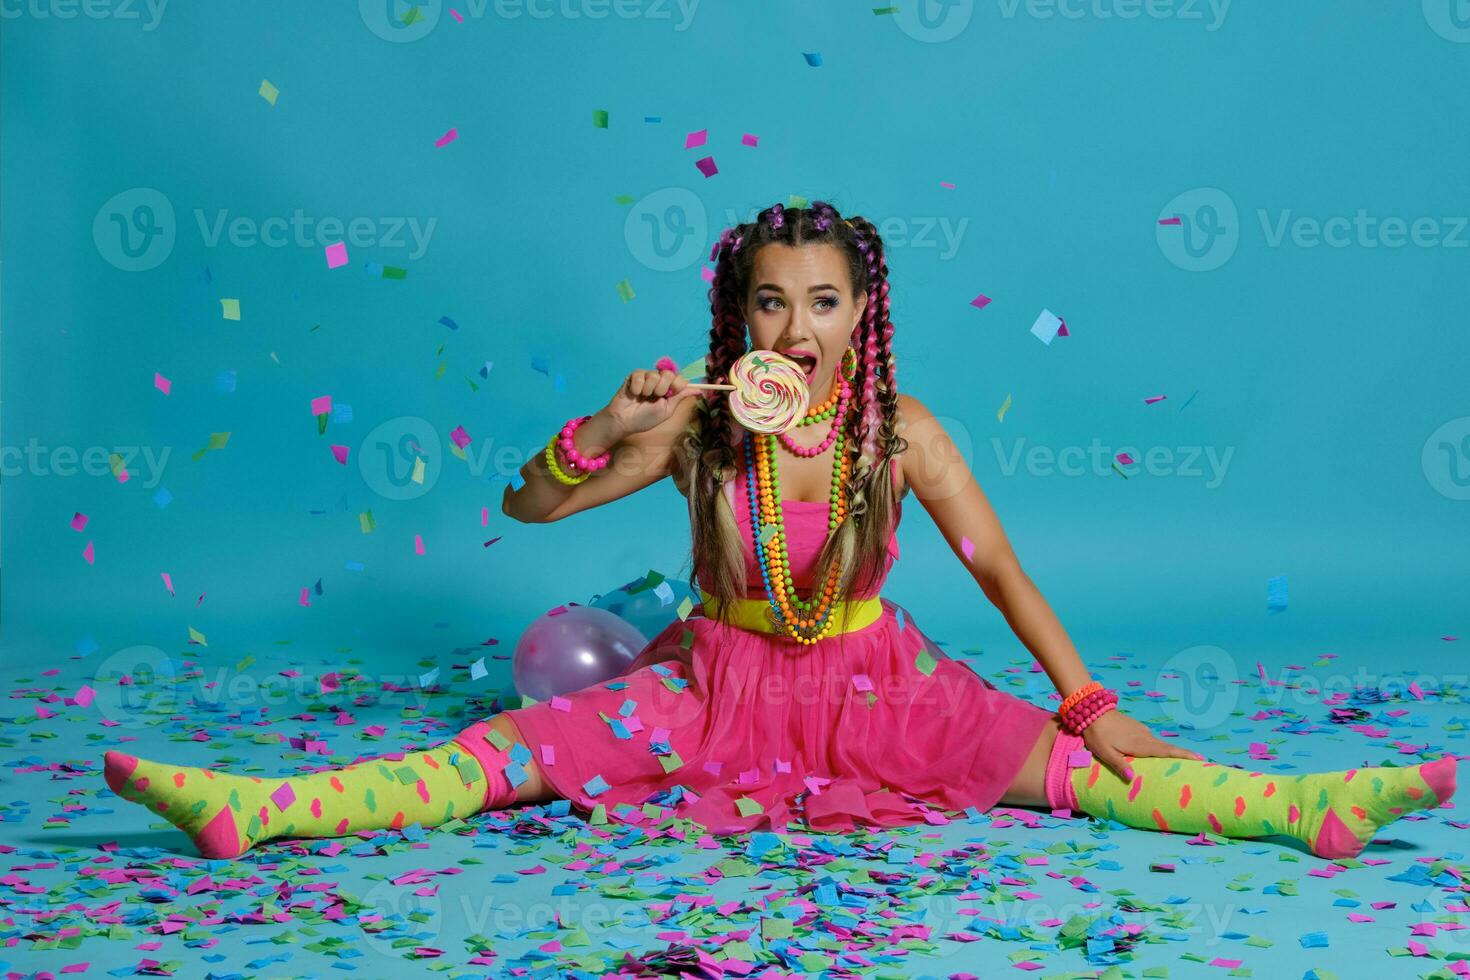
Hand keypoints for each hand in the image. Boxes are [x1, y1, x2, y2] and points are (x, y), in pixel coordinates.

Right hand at [605, 367, 700, 436]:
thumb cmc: (645, 419)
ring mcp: (646, 377)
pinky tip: (634, 394)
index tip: (671, 393)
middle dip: (662, 388)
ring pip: (654, 375)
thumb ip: (680, 397)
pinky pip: (640, 375)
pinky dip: (637, 387)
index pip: (680, 378)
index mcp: (669, 389)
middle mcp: (659, 381)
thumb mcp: (666, 410)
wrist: (625, 421)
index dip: (677, 384)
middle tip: (654, 397)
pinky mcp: (634, 376)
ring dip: (648, 390)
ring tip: (642, 398)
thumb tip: (699, 390)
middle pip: (668, 373)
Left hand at [1080, 709, 1206, 782]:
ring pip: (1159, 745)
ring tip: (1180, 765)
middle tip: (1199, 763)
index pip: (1167, 751)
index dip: (1184, 755)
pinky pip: (1151, 741)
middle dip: (1183, 755)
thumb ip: (1119, 765)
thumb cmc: (1098, 735)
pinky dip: (1157, 748)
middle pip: (1168, 748)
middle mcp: (1146, 737)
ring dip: (1169, 753)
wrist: (1092, 710)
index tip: (1200, 758)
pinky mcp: (1137, 728)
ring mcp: (1142, 731)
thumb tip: (1132, 779)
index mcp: (1141, 744)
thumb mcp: (1105, 752)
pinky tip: (1156, 755)